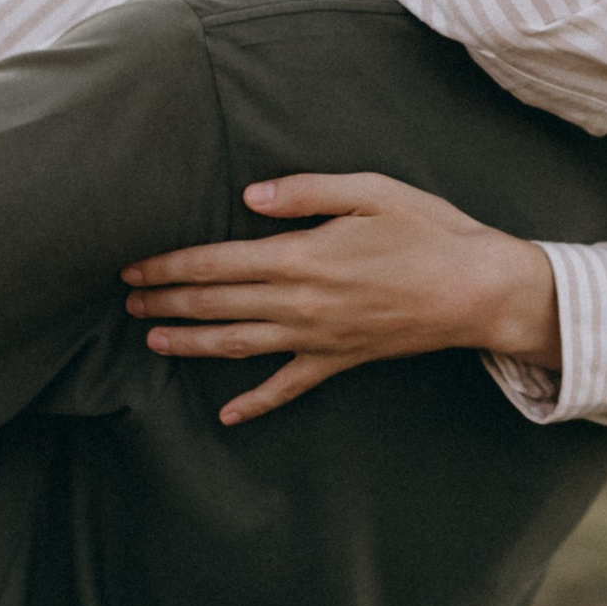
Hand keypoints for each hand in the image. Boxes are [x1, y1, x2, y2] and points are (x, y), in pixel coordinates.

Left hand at [123, 172, 560, 425]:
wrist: (478, 290)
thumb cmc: (428, 231)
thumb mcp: (371, 190)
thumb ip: (306, 191)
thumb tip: (250, 195)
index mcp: (301, 257)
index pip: (217, 262)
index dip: (170, 266)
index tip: (134, 267)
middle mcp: (300, 303)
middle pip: (217, 303)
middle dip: (167, 302)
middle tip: (127, 301)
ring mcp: (317, 338)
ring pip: (238, 345)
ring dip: (191, 344)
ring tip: (153, 341)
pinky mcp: (339, 361)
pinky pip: (288, 387)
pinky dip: (255, 403)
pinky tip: (228, 415)